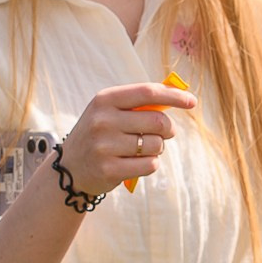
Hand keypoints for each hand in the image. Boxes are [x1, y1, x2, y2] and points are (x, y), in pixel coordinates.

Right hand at [59, 81, 198, 197]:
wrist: (69, 168)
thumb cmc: (99, 134)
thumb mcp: (110, 111)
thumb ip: (139, 104)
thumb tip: (178, 95)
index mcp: (105, 100)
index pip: (147, 92)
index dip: (174, 96)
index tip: (192, 101)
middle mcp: (103, 120)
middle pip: (157, 121)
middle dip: (168, 129)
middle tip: (166, 133)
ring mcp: (105, 146)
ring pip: (156, 145)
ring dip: (158, 148)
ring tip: (143, 149)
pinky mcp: (109, 169)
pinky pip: (150, 165)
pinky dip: (151, 164)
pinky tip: (137, 163)